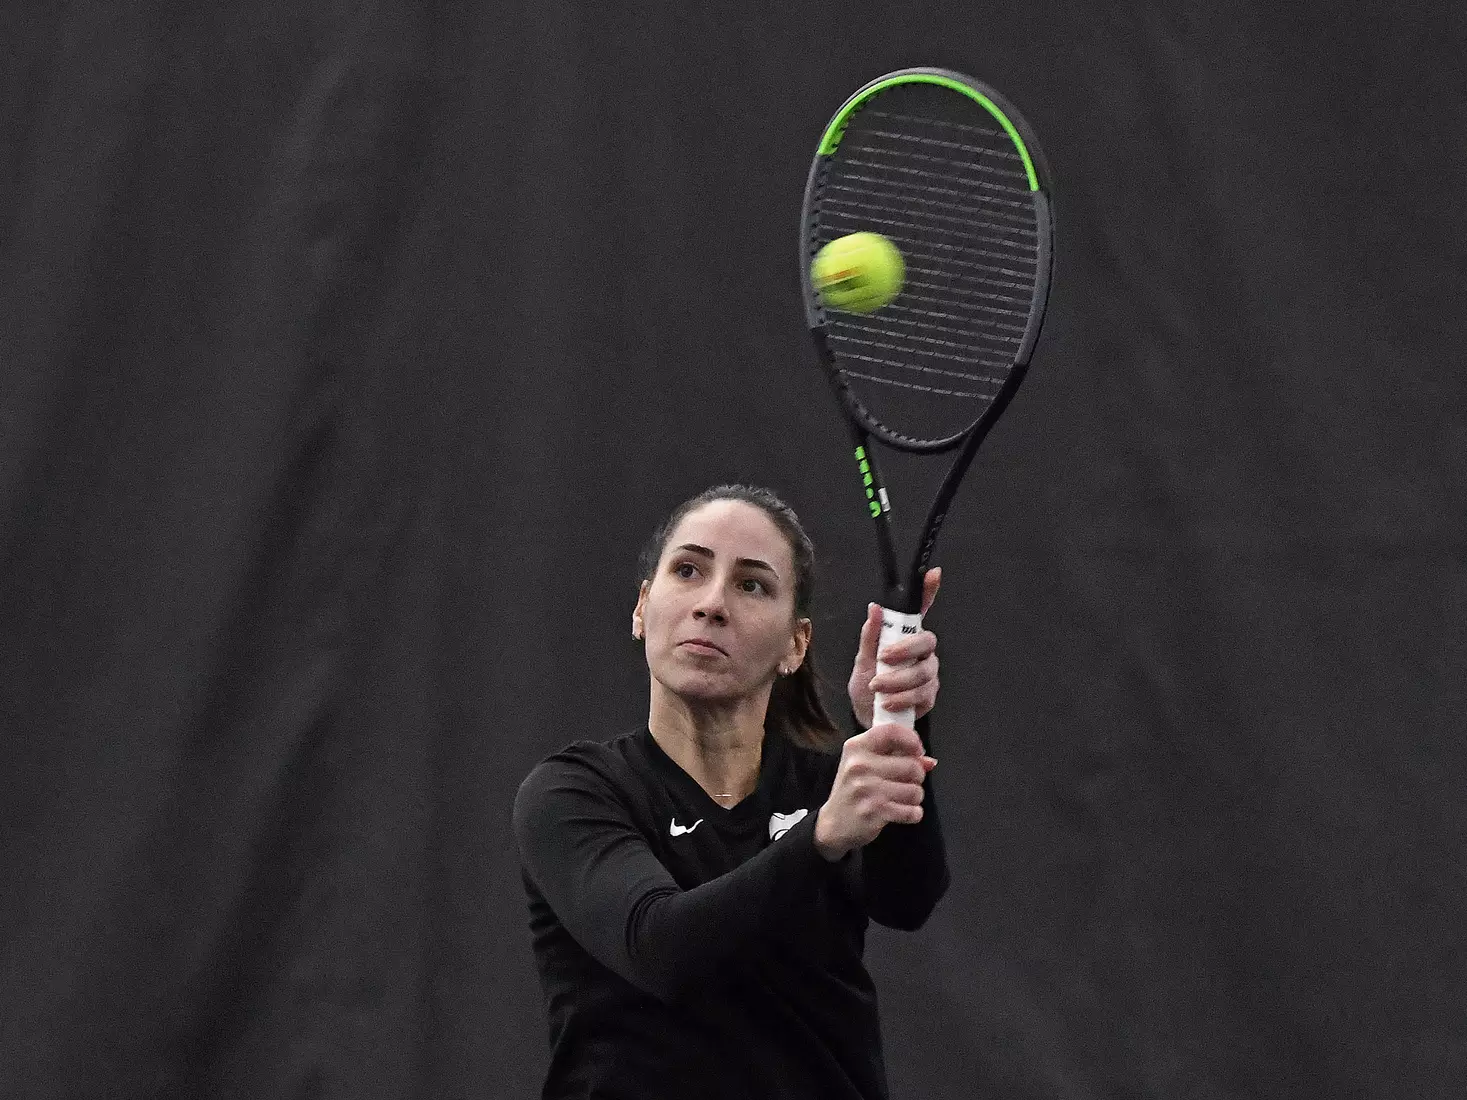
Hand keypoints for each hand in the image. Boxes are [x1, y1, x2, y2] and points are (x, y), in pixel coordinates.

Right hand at [814, 723, 937, 860]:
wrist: (833, 824)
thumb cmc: (853, 790)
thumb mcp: (865, 765)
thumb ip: (896, 756)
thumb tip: (929, 761)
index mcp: (857, 747)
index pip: (892, 731)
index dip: (912, 740)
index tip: (917, 751)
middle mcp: (860, 765)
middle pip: (912, 765)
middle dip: (917, 776)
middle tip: (907, 781)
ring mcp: (867, 789)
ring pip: (915, 790)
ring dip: (914, 797)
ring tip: (901, 798)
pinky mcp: (875, 812)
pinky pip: (912, 812)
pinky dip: (912, 814)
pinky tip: (901, 812)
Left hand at [847, 567, 941, 729]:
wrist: (868, 718)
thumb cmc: (866, 685)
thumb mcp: (861, 660)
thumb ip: (870, 636)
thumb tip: (874, 608)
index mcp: (904, 637)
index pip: (919, 611)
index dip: (928, 592)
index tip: (933, 573)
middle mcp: (921, 652)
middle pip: (927, 641)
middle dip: (905, 649)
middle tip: (883, 659)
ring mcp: (927, 674)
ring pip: (923, 671)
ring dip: (898, 680)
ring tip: (877, 687)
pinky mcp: (929, 696)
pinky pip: (922, 693)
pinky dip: (902, 698)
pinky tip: (887, 701)